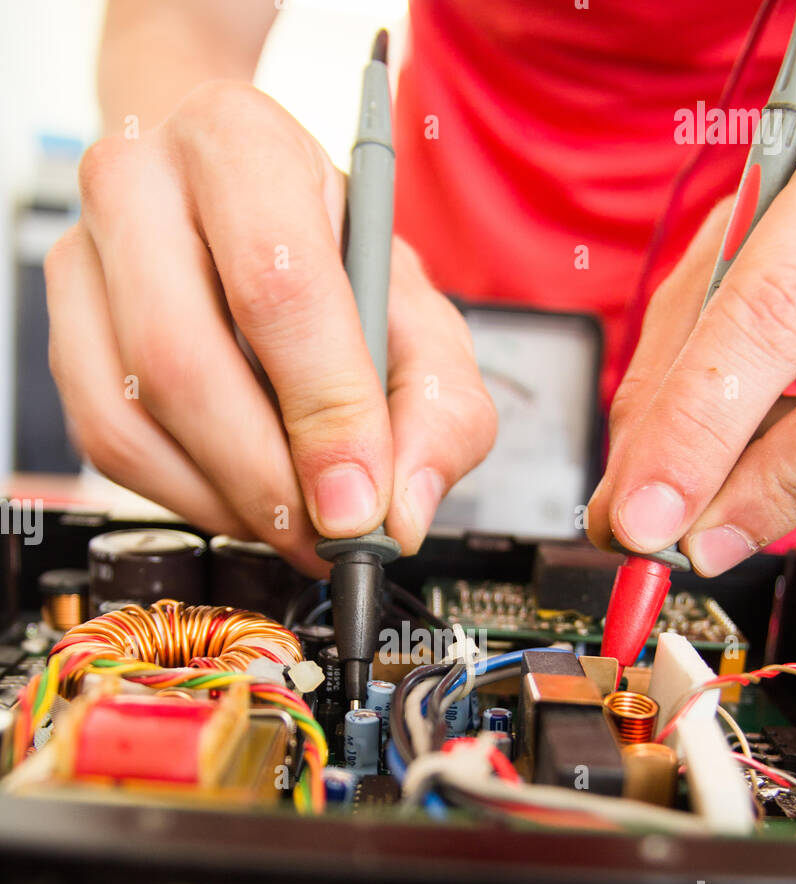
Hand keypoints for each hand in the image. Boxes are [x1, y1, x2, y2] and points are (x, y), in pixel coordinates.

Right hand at [46, 82, 496, 572]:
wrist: (243, 215)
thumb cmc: (332, 262)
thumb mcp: (420, 318)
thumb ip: (441, 410)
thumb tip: (401, 510)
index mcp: (244, 147)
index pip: (277, 285)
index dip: (323, 411)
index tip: (359, 502)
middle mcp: (141, 183)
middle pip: (181, 361)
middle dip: (267, 478)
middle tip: (326, 533)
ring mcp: (82, 256)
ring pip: (132, 416)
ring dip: (224, 500)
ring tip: (293, 519)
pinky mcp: (62, 329)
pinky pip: (107, 443)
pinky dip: (185, 495)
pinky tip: (242, 496)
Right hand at [587, 95, 795, 574]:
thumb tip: (715, 535)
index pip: (760, 314)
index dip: (690, 430)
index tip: (647, 522)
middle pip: (696, 323)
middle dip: (656, 444)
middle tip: (633, 541)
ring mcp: (769, 209)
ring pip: (684, 335)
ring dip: (676, 436)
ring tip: (682, 519)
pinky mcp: (760, 249)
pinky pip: (705, 336)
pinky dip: (708, 412)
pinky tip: (718, 468)